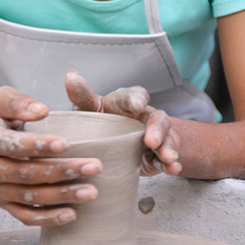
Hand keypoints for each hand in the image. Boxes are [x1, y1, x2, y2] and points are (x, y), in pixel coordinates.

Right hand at [0, 87, 101, 225]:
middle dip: (62, 171)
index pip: (12, 145)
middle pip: (26, 173)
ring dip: (62, 195)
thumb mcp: (0, 101)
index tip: (66, 144)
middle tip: (93, 166)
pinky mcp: (4, 205)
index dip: (38, 146)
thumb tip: (42, 111)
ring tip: (90, 191)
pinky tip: (71, 214)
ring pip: (30, 197)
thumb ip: (19, 103)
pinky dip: (49, 218)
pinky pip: (26, 216)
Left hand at [65, 71, 181, 176]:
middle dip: (157, 129)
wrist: (112, 145)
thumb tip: (71, 76)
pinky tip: (173, 168)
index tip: (137, 105)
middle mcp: (144, 116)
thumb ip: (82, 96)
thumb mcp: (90, 109)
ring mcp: (154, 135)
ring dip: (168, 147)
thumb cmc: (100, 121)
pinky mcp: (156, 154)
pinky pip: (167, 157)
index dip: (137, 99)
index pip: (135, 95)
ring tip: (168, 158)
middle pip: (156, 118)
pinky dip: (171, 163)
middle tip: (152, 141)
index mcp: (126, 103)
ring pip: (166, 137)